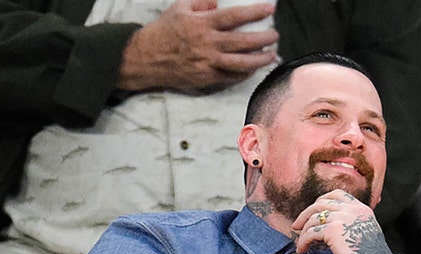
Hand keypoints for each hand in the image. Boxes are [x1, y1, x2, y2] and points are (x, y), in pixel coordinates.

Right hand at [118, 0, 277, 92]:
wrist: (145, 59)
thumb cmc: (163, 31)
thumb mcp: (179, 8)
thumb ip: (201, 3)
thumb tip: (219, 1)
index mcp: (201, 24)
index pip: (234, 16)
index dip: (254, 12)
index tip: (269, 9)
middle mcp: (207, 44)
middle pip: (243, 41)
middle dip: (264, 38)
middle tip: (275, 35)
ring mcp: (208, 63)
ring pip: (242, 63)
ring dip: (260, 59)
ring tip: (271, 54)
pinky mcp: (206, 78)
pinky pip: (232, 77)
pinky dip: (245, 73)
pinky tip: (254, 68)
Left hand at [291, 190, 408, 253]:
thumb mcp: (366, 233)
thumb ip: (352, 223)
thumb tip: (329, 226)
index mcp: (362, 209)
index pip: (337, 194)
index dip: (321, 201)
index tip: (313, 212)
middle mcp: (353, 209)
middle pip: (321, 203)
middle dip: (306, 214)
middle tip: (297, 226)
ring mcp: (343, 218)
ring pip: (314, 218)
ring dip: (304, 231)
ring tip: (301, 242)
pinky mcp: (333, 230)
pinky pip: (311, 232)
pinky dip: (303, 241)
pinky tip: (302, 249)